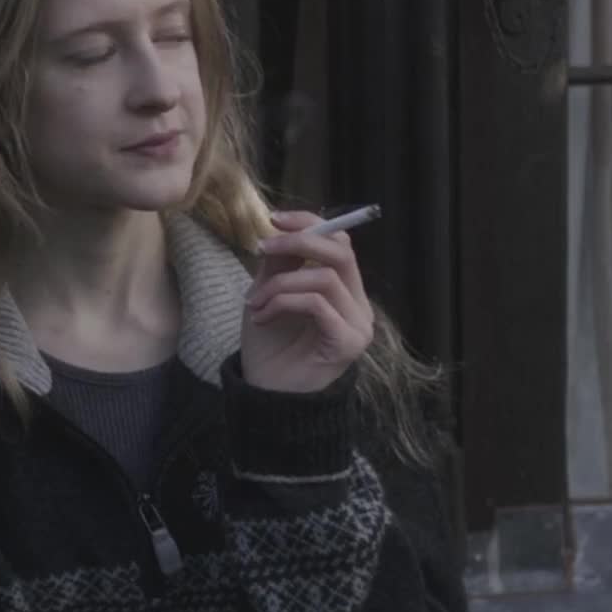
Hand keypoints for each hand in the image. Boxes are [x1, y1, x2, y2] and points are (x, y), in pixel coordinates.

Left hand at [239, 210, 373, 393]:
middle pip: (342, 253)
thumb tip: (282, 227)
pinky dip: (283, 303)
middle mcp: (357, 304)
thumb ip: (279, 264)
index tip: (274, 218)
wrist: (266, 393)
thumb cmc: (269, 345)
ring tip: (254, 304)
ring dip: (279, 285)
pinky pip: (317, 304)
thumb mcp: (268, 294)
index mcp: (343, 289)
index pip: (340, 242)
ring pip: (324, 278)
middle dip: (299, 243)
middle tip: (263, 248)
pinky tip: (262, 318)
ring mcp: (357, 325)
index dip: (311, 223)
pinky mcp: (349, 343)